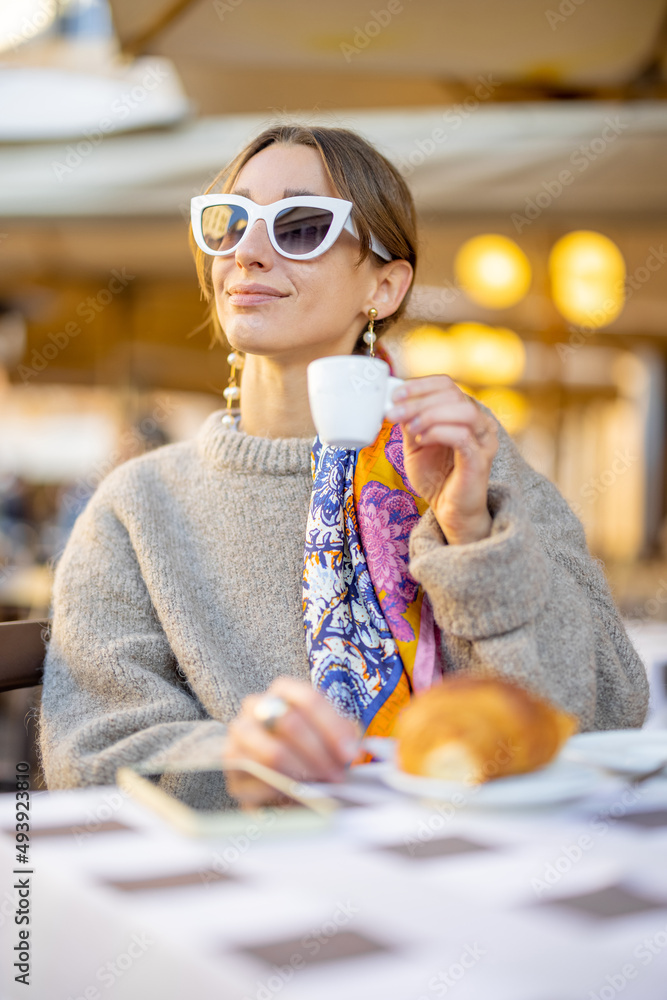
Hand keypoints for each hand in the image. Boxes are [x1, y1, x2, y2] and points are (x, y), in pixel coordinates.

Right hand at [222, 677, 362, 805]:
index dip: (333, 728)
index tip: (350, 753)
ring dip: (302, 774)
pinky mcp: (231, 765)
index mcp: (283, 691)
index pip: (309, 700)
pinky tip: (297, 796)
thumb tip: (353, 748)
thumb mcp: (331, 737)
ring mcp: (239, 734)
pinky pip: (257, 780)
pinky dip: (281, 790)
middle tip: (337, 776)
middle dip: (319, 754)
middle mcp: (256, 706)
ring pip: (272, 753)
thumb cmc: (310, 750)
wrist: (278, 773)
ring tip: (320, 787)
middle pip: (290, 724)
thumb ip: (344, 736)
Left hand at [387, 375, 498, 544]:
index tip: (395, 395)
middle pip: (453, 394)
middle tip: (393, 413)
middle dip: (418, 401)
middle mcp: (479, 422)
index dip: (419, 385)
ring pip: (463, 410)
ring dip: (430, 414)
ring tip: (411, 429)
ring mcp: (483, 440)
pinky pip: (462, 436)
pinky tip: (422, 441)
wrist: (449, 510)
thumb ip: (410, 421)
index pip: (446, 384)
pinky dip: (438, 433)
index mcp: (464, 413)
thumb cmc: (435, 477)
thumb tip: (394, 401)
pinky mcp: (480, 460)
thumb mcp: (415, 443)